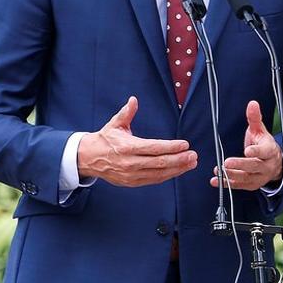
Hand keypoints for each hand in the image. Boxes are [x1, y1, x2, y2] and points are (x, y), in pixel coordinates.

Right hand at [78, 96, 196, 186]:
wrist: (89, 158)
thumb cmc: (105, 139)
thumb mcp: (115, 124)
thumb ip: (126, 113)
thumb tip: (133, 100)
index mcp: (127, 147)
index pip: (153, 148)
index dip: (171, 147)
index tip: (184, 144)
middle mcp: (130, 162)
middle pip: (159, 163)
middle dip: (179, 160)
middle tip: (193, 155)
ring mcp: (131, 175)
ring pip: (159, 174)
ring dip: (177, 169)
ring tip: (191, 163)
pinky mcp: (132, 182)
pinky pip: (153, 180)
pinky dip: (168, 176)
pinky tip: (178, 170)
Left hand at [211, 100, 282, 191]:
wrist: (274, 163)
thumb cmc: (264, 144)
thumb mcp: (260, 130)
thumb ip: (254, 118)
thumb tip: (252, 103)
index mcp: (270, 151)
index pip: (265, 151)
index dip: (256, 151)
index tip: (247, 151)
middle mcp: (267, 166)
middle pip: (254, 166)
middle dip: (240, 165)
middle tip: (227, 163)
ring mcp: (260, 177)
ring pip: (246, 177)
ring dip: (232, 175)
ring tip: (219, 171)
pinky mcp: (252, 185)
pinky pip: (239, 185)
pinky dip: (227, 184)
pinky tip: (216, 181)